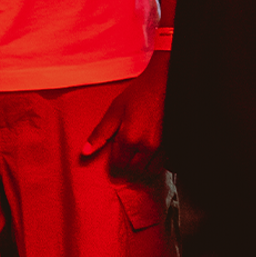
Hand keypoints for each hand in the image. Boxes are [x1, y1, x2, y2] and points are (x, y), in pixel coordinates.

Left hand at [82, 51, 167, 175]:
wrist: (163, 86)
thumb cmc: (138, 95)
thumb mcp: (114, 111)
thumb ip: (100, 134)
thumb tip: (85, 152)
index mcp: (129, 139)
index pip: (118, 165)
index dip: (113, 163)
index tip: (111, 157)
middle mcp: (146, 147)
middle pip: (132, 170)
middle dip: (126, 165)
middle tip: (122, 152)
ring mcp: (161, 148)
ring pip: (147, 170)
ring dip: (139, 166)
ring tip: (134, 152)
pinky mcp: (172, 147)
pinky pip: (160, 165)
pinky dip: (152, 162)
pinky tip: (147, 150)